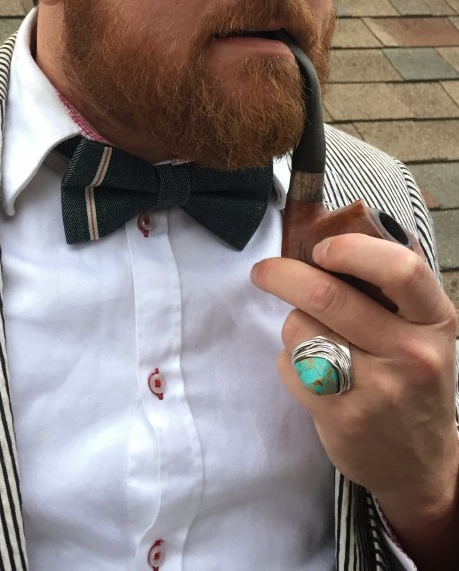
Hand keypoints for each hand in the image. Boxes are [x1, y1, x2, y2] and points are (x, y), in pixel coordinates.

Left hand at [251, 233, 458, 567]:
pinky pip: (290, 367)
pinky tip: (312, 373)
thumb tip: (325, 234)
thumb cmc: (412, 377)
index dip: (350, 250)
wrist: (421, 464)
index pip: (400, 269)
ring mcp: (377, 390)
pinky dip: (288, 361)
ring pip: (300, 329)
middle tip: (264, 271)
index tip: (320, 250)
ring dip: (292, 325)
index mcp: (435, 319)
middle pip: (326, 295)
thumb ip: (387, 286)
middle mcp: (412, 353)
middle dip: (282, 275)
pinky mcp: (343, 419)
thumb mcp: (422, 329)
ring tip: (312, 339)